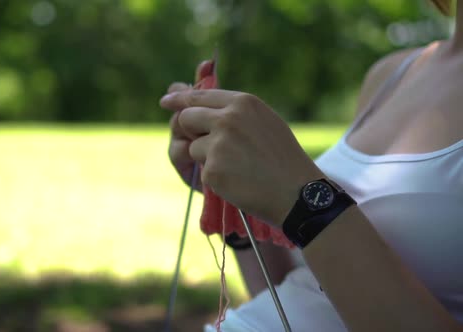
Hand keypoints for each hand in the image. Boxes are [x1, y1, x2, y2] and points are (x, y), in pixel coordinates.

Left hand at [159, 89, 323, 225]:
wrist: (297, 192)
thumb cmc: (282, 157)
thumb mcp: (263, 121)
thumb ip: (230, 109)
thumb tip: (189, 92)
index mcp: (243, 102)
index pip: (200, 95)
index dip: (180, 99)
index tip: (166, 101)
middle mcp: (228, 118)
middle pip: (186, 118)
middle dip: (190, 131)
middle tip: (208, 145)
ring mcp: (218, 144)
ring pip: (192, 147)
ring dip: (207, 158)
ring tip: (238, 166)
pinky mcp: (212, 169)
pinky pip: (202, 170)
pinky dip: (216, 177)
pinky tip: (239, 180)